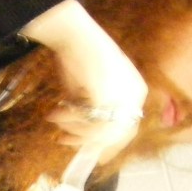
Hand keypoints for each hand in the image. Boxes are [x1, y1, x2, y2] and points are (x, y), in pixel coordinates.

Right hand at [21, 0, 146, 157]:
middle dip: (85, 140)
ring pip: (100, 132)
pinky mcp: (107, 96)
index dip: (109, 145)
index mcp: (136, 90)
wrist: (75, 35)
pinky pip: (88, 123)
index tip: (93, 155)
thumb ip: (91, 112)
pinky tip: (55, 113)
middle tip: (63, 140)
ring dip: (74, 130)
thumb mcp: (90, 89)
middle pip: (114, 134)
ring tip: (55, 119)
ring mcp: (123, 96)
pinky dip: (69, 121)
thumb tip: (82, 138)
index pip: (128, 128)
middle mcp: (134, 95)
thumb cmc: (80, 56)